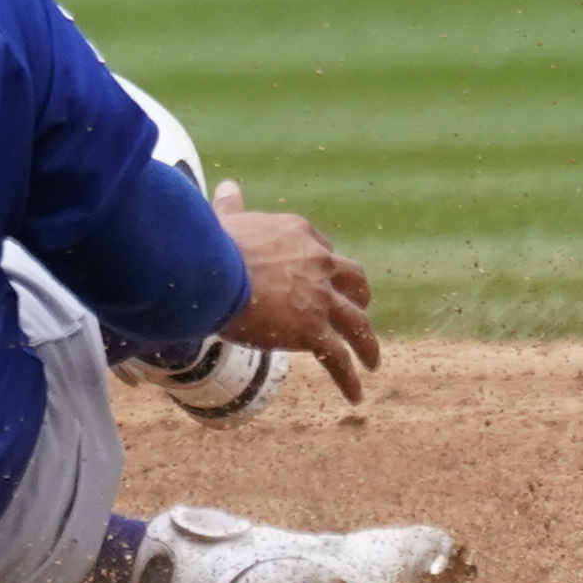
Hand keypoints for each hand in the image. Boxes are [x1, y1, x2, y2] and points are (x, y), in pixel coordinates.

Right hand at [213, 178, 378, 401]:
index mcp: (300, 234)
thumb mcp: (226, 221)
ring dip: (367, 344)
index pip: (324, 250)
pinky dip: (349, 379)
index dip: (323, 267)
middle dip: (359, 298)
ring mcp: (319, 299)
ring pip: (357, 324)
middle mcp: (318, 263)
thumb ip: (232, 206)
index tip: (317, 280)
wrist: (210, 273)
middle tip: (357, 313)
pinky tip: (355, 396)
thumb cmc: (211, 245)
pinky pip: (338, 359)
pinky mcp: (313, 331)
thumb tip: (228, 186)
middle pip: (354, 281)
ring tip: (372, 362)